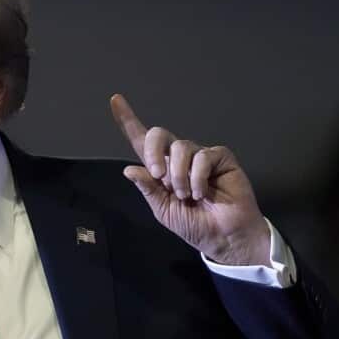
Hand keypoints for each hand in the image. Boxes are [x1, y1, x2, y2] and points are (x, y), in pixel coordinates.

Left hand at [110, 93, 270, 265]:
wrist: (223, 237)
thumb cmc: (195, 225)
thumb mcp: (163, 209)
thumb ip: (148, 188)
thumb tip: (129, 169)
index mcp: (161, 170)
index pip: (142, 142)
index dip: (129, 121)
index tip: (115, 100)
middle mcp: (179, 158)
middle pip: (159, 135)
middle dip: (153, 152)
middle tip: (159, 176)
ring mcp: (199, 155)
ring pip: (181, 148)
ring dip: (180, 176)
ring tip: (188, 196)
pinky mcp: (220, 157)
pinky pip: (202, 156)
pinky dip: (198, 177)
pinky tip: (202, 192)